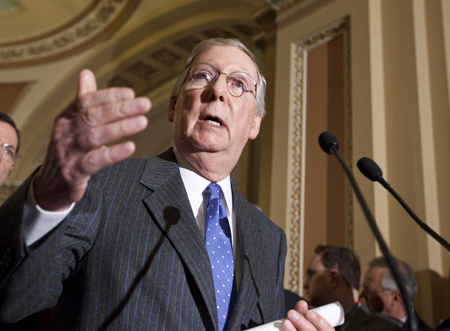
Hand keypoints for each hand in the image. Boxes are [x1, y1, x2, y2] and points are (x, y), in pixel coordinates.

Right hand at [34, 69, 150, 210]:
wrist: (50, 185)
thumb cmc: (68, 150)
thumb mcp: (72, 124)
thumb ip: (82, 100)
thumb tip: (86, 73)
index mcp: (66, 118)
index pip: (87, 101)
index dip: (109, 96)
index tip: (131, 93)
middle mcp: (65, 132)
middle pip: (93, 116)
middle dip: (121, 109)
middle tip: (145, 104)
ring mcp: (68, 152)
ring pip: (95, 137)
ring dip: (120, 128)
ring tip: (142, 122)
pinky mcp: (74, 172)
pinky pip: (95, 161)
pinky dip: (113, 153)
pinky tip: (130, 147)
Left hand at [282, 300, 334, 330]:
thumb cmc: (302, 330)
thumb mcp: (305, 324)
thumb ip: (303, 315)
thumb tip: (301, 304)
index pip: (328, 330)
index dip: (320, 321)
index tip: (309, 312)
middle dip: (302, 324)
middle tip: (291, 313)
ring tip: (285, 323)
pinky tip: (282, 330)